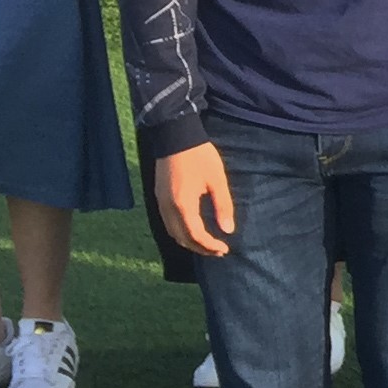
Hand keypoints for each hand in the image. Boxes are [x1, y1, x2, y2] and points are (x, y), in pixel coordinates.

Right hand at [159, 141, 236, 256]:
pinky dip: (180, 232)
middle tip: (218, 251)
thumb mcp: (217, 180)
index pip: (195, 235)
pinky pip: (168, 223)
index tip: (224, 249)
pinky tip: (193, 230)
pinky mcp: (159, 197)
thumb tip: (228, 230)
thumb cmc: (200, 156)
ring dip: (189, 242)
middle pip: (181, 238)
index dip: (209, 246)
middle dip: (200, 248)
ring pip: (172, 232)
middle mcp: (168, 208)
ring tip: (208, 244)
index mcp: (183, 205)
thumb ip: (223, 206)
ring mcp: (160, 203)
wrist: (176, 136)